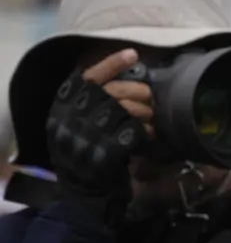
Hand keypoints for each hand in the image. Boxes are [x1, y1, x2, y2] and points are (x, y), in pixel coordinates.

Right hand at [46, 49, 148, 198]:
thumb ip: (98, 100)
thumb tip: (129, 78)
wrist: (84, 188)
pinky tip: (150, 136)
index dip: (112, 64)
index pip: (89, 76)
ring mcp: (88, 135)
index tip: (133, 54)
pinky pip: (132, 134)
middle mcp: (74, 116)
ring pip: (126, 111)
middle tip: (150, 98)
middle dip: (139, 92)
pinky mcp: (105, 153)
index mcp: (66, 104)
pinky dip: (146, 133)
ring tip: (152, 120)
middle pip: (114, 91)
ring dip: (146, 113)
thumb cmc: (88, 148)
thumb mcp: (84, 120)